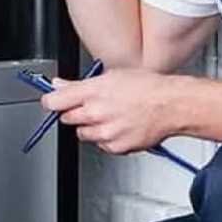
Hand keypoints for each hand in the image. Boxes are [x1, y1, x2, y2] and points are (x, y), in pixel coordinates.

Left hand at [42, 69, 179, 154]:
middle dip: (74, 112)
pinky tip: (119, 126)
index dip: (51, 101)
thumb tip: (59, 84)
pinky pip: (101, 145)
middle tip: (89, 106)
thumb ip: (81, 83)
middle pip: (67, 118)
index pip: (55, 101)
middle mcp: (96, 112)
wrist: (171, 105)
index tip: (52, 101)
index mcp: (93, 91)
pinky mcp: (116, 146)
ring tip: (109, 116)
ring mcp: (105, 132)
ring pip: (83, 133)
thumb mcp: (112, 75)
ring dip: (90, 126)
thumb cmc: (147, 86)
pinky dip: (106, 138)